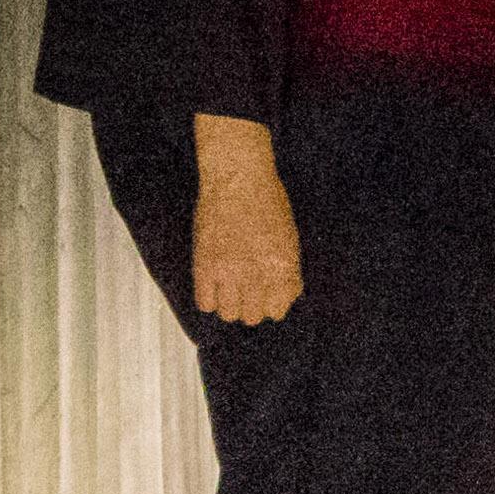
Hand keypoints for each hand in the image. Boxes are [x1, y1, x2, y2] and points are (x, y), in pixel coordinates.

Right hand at [191, 114, 301, 323]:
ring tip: (228, 287)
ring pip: (228, 314)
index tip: (264, 295)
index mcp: (283, 268)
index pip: (278, 310)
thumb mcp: (289, 238)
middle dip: (250, 305)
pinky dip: (209, 298)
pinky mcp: (205, 265)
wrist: (238, 177)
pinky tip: (212, 283)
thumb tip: (286, 298)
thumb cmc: (267, 202)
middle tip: (245, 291)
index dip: (271, 304)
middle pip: (252, 316)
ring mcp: (229, 271)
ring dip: (229, 304)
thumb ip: (289, 271)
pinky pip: (205, 303)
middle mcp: (258, 274)